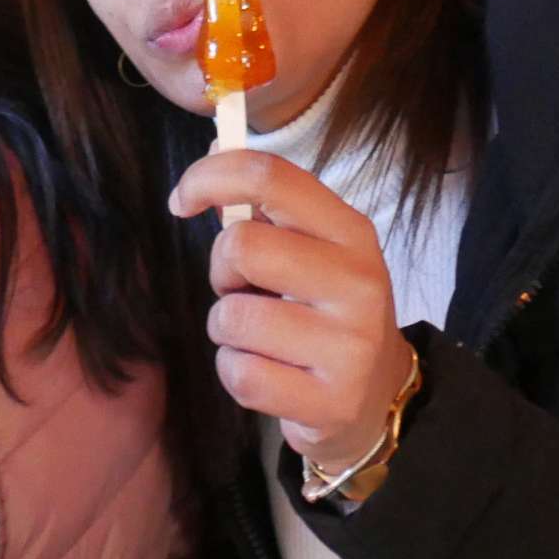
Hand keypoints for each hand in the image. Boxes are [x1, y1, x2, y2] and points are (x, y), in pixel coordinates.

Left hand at [170, 149, 413, 474]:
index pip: (272, 177)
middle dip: (222, 272)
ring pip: (232, 318)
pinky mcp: (330, 400)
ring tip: (260, 338)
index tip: (182, 201)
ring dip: (227, 330)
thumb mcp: (312, 252)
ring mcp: (348, 345)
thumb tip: (212, 158)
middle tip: (243, 291)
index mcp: (351, 232)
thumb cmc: (326, 312)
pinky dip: (236, 373)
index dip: (211, 177)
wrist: (376, 397)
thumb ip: (265, 209)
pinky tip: (268, 374)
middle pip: (242, 247)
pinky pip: (240, 374)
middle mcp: (357, 282)